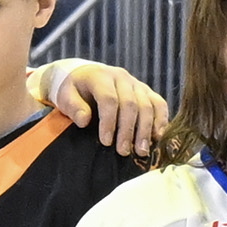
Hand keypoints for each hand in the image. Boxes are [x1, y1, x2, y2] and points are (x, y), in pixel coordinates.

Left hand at [43, 58, 166, 152]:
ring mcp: (136, 83)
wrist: (83, 75)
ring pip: (148, 105)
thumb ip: (73, 107)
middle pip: (131, 104)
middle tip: (123, 151)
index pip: (109, 99)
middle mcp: (121, 77)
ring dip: (146, 130)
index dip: (109, 121)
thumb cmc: (72, 90)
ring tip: (141, 151)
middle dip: (128, 130)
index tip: (105, 142)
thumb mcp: (65, 96)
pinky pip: (159, 103)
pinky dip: (161, 120)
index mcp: (99, 76)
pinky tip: (156, 137)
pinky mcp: (146, 90)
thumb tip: (84, 120)